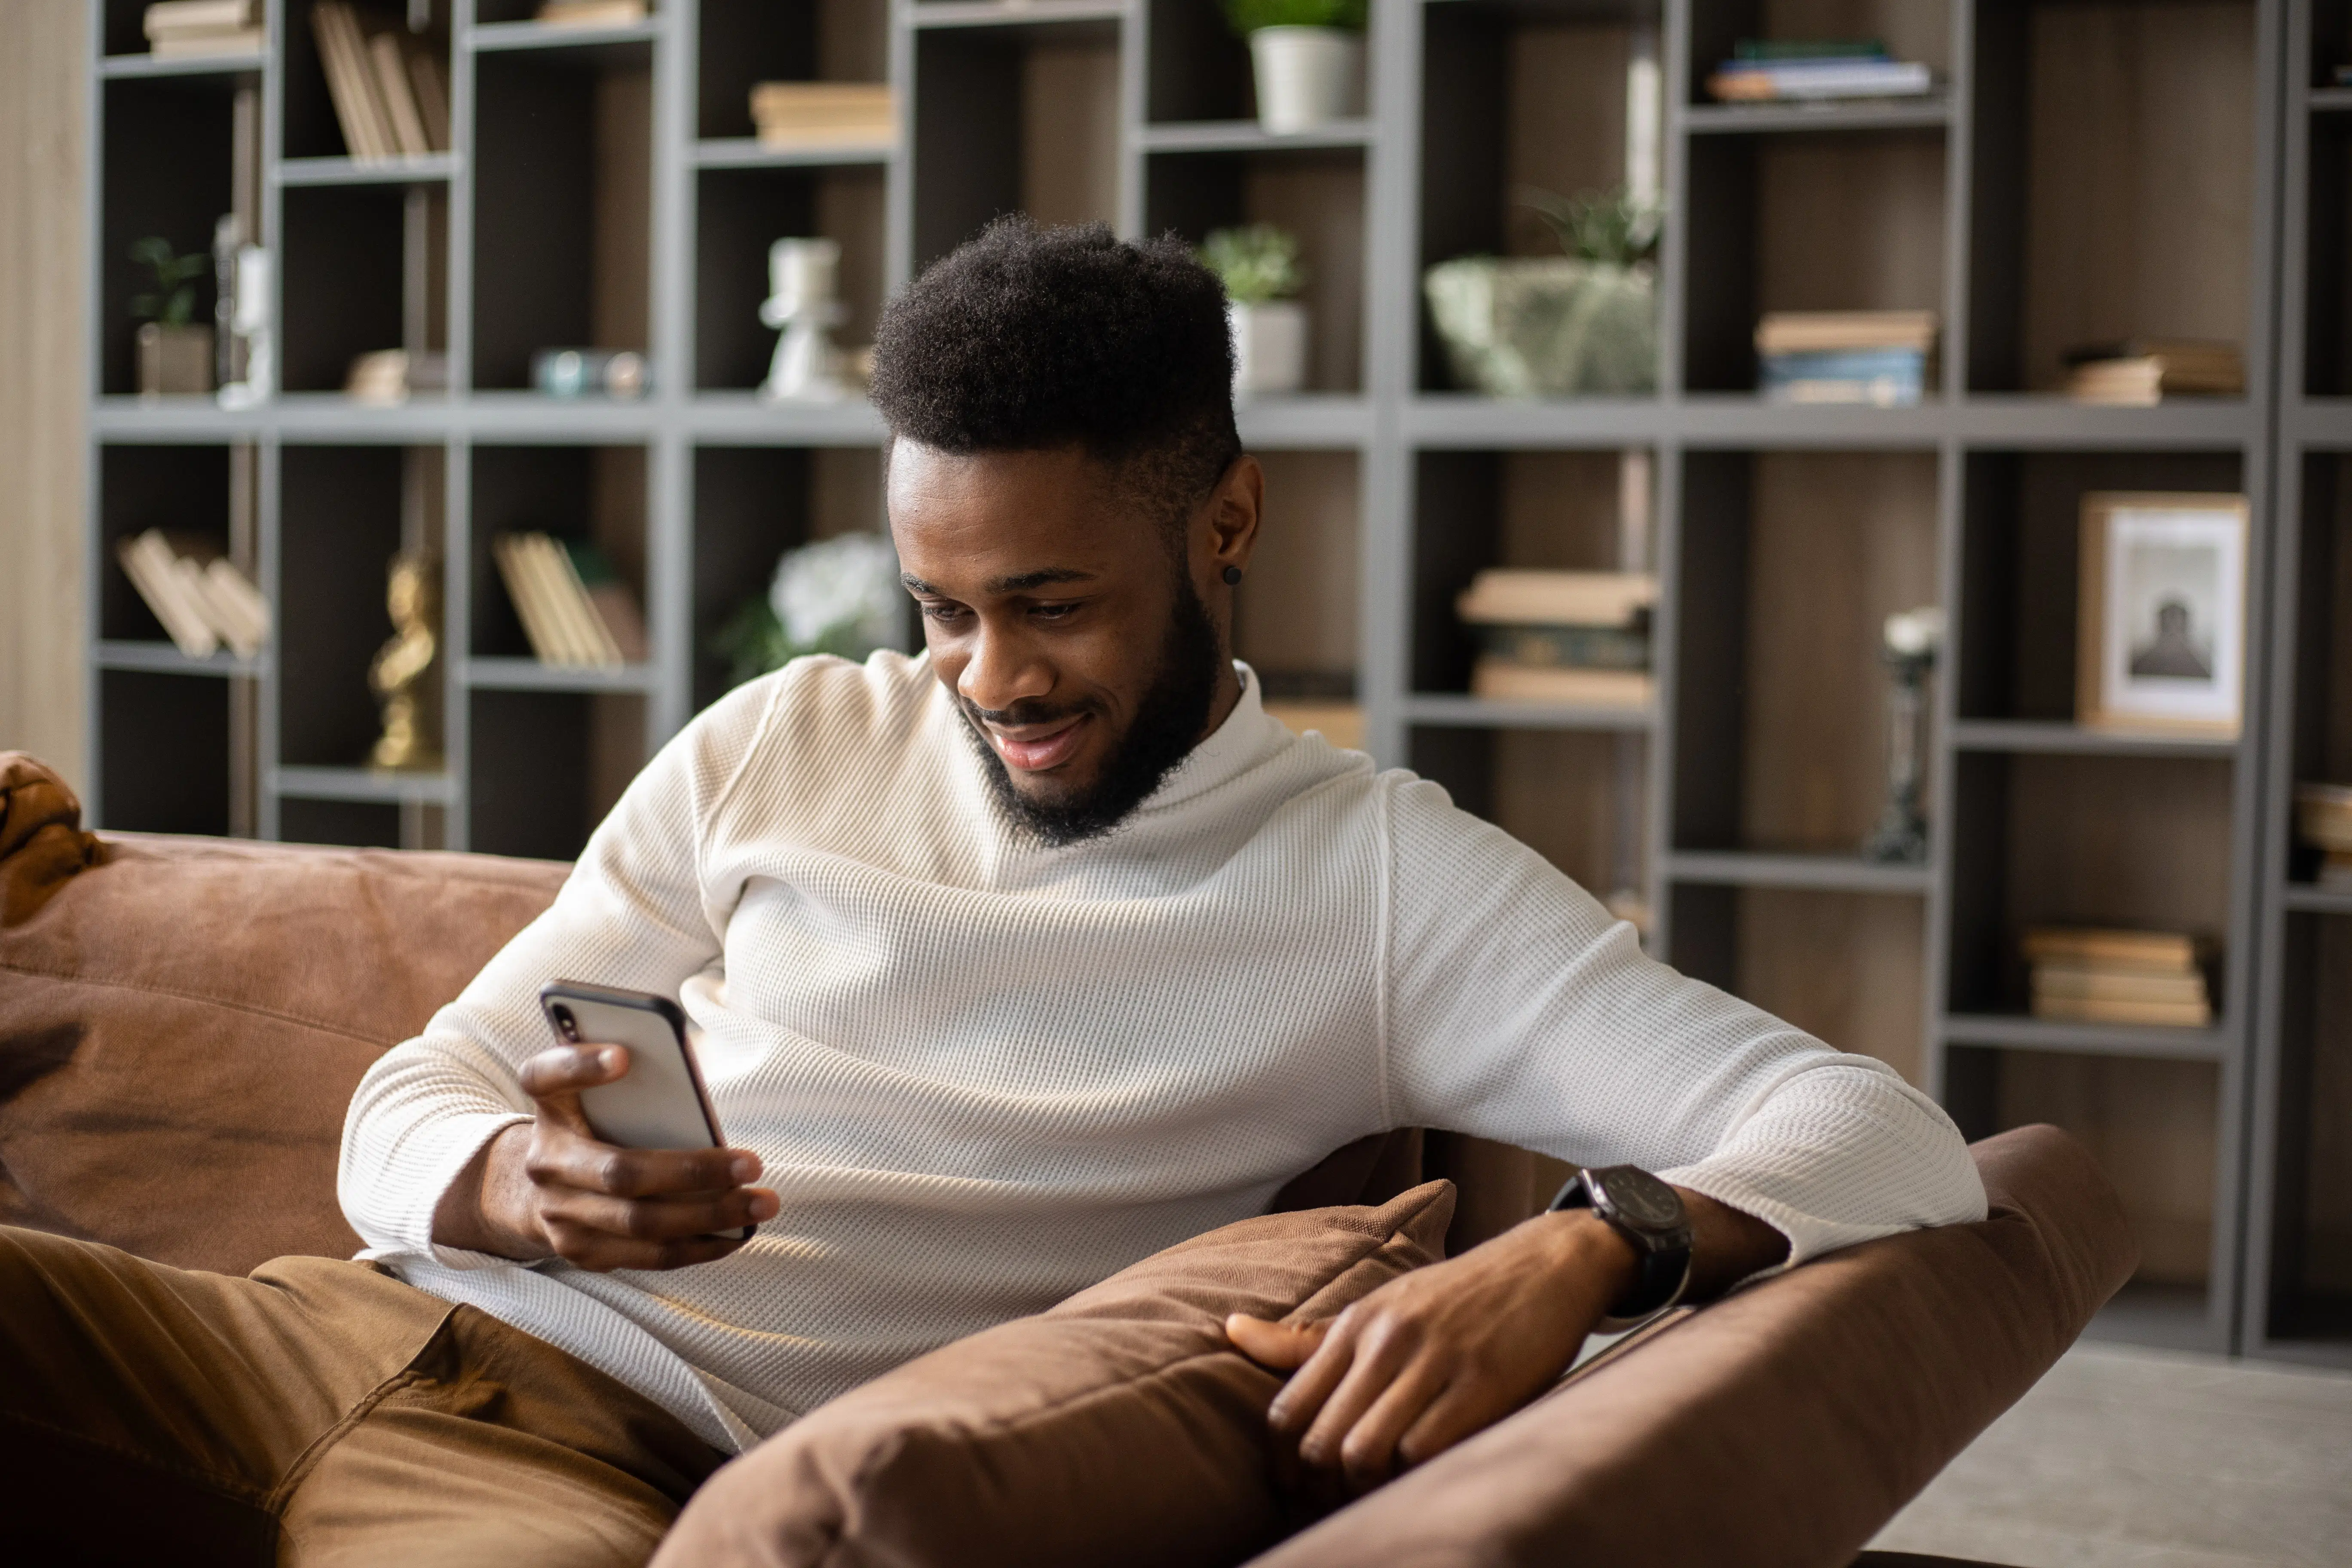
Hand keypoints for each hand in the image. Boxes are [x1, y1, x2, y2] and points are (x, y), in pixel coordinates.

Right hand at [431, 1043, 777, 1270]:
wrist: (533, 1188)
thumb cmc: (588, 1122)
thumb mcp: (591, 1089)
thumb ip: (623, 1075)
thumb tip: (688, 1078)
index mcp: (548, 1107)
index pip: (545, 1077)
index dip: (580, 1065)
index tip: (623, 1055)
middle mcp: (545, 1163)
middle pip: (621, 1173)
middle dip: (694, 1172)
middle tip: (753, 1164)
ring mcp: (559, 1215)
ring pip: (641, 1224)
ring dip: (710, 1217)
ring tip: (761, 1203)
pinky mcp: (581, 1252)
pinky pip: (646, 1256)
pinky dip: (697, 1247)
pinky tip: (737, 1234)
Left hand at [1226, 1210, 1634, 1495]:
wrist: (1545, 1265)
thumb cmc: (1456, 1298)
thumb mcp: (1379, 1307)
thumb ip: (1308, 1337)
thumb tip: (1229, 1330)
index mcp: (1354, 1323)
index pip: (1288, 1410)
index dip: (1282, 1468)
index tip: (1295, 1494)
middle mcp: (1385, 1338)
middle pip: (1321, 1441)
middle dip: (1320, 1492)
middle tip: (1335, 1509)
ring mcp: (1433, 1360)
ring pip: (1365, 1452)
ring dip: (1364, 1492)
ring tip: (1374, 1500)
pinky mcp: (1482, 1384)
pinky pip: (1424, 1450)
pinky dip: (1413, 1478)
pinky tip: (1420, 1480)